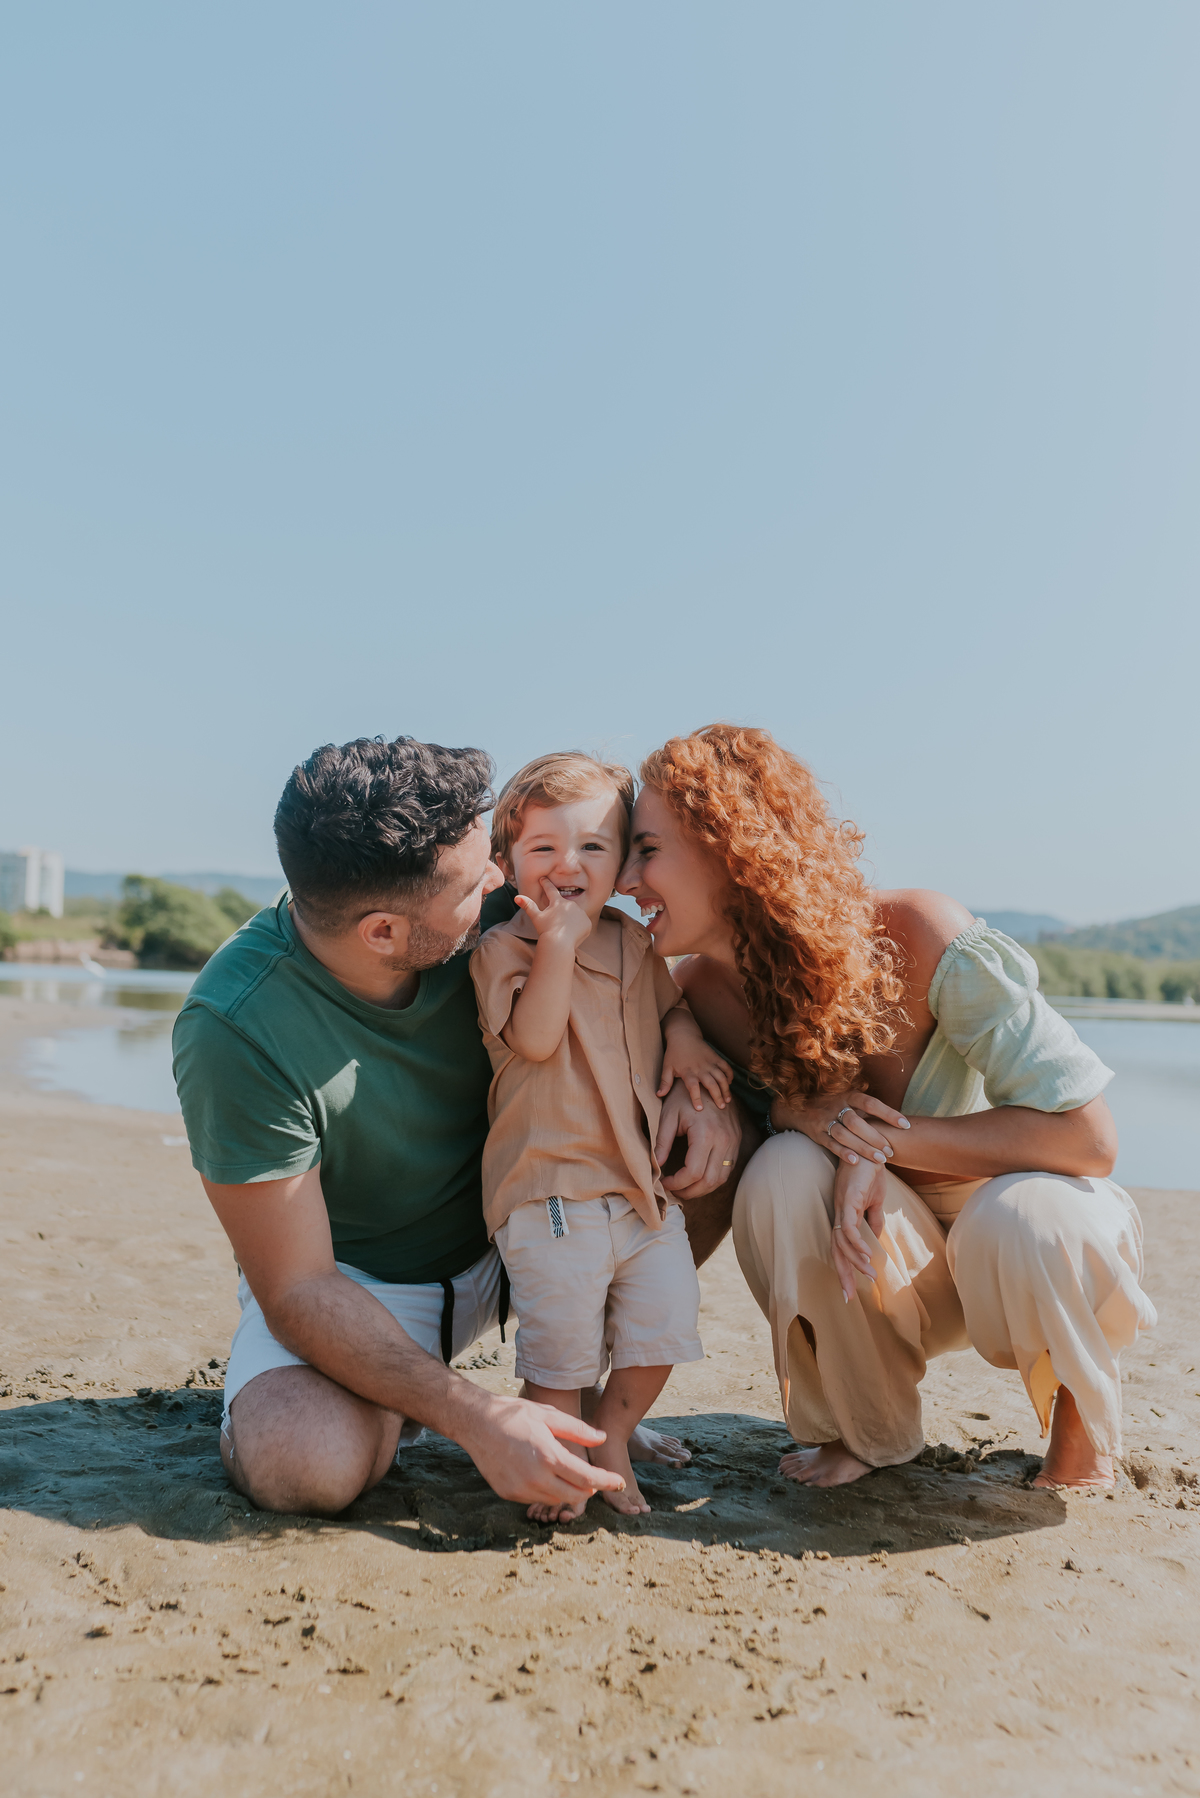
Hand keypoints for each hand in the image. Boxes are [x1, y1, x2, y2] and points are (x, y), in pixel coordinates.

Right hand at [460, 1394, 625, 1506]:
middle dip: (590, 1489)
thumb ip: (578, 1430)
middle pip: (574, 1496)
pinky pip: (536, 1499)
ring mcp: (520, 1489)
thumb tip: (602, 1439)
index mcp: (549, 1456)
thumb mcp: (549, 1415)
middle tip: (596, 1479)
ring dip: (568, 1492)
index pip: (587, 1478)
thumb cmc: (514, 1414)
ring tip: (571, 1476)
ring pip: (556, 1500)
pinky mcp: (508, 1494)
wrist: (476, 1422)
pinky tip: (546, 1477)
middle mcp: (535, 1478)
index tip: (620, 1483)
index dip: (606, 1482)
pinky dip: (547, 1492)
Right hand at [513, 878, 593, 951]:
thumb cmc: (546, 931)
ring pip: (574, 915)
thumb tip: (516, 897)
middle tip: (556, 926)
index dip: (546, 884)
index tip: (543, 878)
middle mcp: (571, 905)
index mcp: (558, 902)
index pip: (551, 890)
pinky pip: (582, 924)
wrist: (559, 944)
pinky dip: (578, 928)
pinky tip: (572, 934)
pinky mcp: (587, 923)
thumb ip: (528, 906)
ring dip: (570, 920)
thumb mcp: (536, 918)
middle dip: (561, 914)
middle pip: (564, 908)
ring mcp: (581, 913)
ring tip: (563, 931)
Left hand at [655, 1082, 741, 1197]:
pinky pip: (727, 1169)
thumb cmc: (684, 1096)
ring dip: (703, 1189)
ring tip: (685, 1188)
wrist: (707, 1079)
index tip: (664, 1183)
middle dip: (689, 1191)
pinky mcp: (736, 1142)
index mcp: (706, 1134)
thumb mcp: (668, 1115)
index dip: (676, 1183)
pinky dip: (713, 1179)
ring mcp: (733, 1142)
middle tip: (673, 1191)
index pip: (693, 1172)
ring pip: (721, 1179)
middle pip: (709, 1181)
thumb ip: (662, 1142)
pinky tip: (699, 1178)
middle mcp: (724, 1140)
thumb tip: (656, 1165)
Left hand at [657, 1041, 732, 1111]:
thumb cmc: (674, 1053)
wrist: (683, 1035)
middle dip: (717, 1096)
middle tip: (721, 1107)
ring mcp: (710, 1063)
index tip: (700, 1108)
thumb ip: (665, 1082)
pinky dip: (729, 1075)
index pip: (692, 1087)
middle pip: (711, 1084)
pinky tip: (730, 1083)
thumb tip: (658, 1095)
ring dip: (726, 1088)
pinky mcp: (716, 1057)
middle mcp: (700, 1068)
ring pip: (721, 1077)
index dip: (696, 1097)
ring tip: (728, 1099)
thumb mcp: (667, 1067)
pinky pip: (726, 1067)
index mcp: (688, 1072)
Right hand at [774, 1090, 909, 1167]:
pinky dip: (843, 1153)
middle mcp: (836, 1106)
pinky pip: (830, 1144)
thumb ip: (866, 1108)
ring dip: (863, 1148)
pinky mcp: (816, 1134)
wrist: (798, 1107)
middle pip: (857, 1121)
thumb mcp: (848, 1100)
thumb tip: (897, 1119)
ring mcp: (824, 1120)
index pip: (870, 1103)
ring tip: (881, 1160)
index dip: (888, 1113)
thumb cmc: (833, 1105)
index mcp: (848, 1096)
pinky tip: (856, 1162)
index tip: (905, 1124)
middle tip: (891, 1150)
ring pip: (844, 1134)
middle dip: (875, 1137)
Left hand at [830, 1154, 888, 1302]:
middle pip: (836, 1249)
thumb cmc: (871, 1170)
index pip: (841, 1247)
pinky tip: (866, 1255)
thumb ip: (873, 1220)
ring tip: (869, 1275)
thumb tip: (875, 1240)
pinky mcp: (848, 1198)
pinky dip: (856, 1243)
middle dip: (842, 1274)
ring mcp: (841, 1205)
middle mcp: (838, 1212)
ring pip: (842, 1241)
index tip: (850, 1289)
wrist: (872, 1145)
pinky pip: (849, 1226)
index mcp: (844, 1214)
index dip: (845, 1268)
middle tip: (848, 1298)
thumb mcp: (875, 1200)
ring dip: (855, 1261)